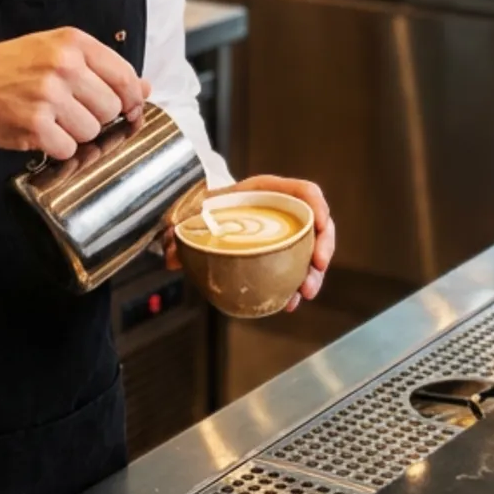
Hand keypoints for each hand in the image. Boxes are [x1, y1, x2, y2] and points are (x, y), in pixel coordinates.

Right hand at [0, 26, 148, 157]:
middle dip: (96, 116)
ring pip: (92, 132)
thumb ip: (99, 68)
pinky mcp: (34, 125)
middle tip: (71, 112)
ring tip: (51, 120)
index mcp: (72, 42)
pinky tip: (40, 133)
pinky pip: (67, 149)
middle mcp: (63, 66)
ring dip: (75, 134)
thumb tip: (144, 88)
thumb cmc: (7, 68)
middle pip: (111, 108)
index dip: (131, 99)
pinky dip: (56, 148)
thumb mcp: (53, 51)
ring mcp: (49, 96)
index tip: (128, 109)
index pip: (125, 76)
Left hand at [164, 174, 334, 312]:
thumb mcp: (193, 210)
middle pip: (316, 225)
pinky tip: (290, 302)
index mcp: (267, 190)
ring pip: (311, 250)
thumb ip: (180, 229)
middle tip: (315, 272)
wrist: (199, 212)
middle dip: (323, 249)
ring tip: (304, 294)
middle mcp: (282, 209)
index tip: (321, 225)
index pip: (304, 192)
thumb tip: (171, 257)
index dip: (318, 206)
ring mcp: (284, 231)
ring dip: (314, 273)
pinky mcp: (280, 251)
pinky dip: (297, 285)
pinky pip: (297, 267)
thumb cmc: (202, 205)